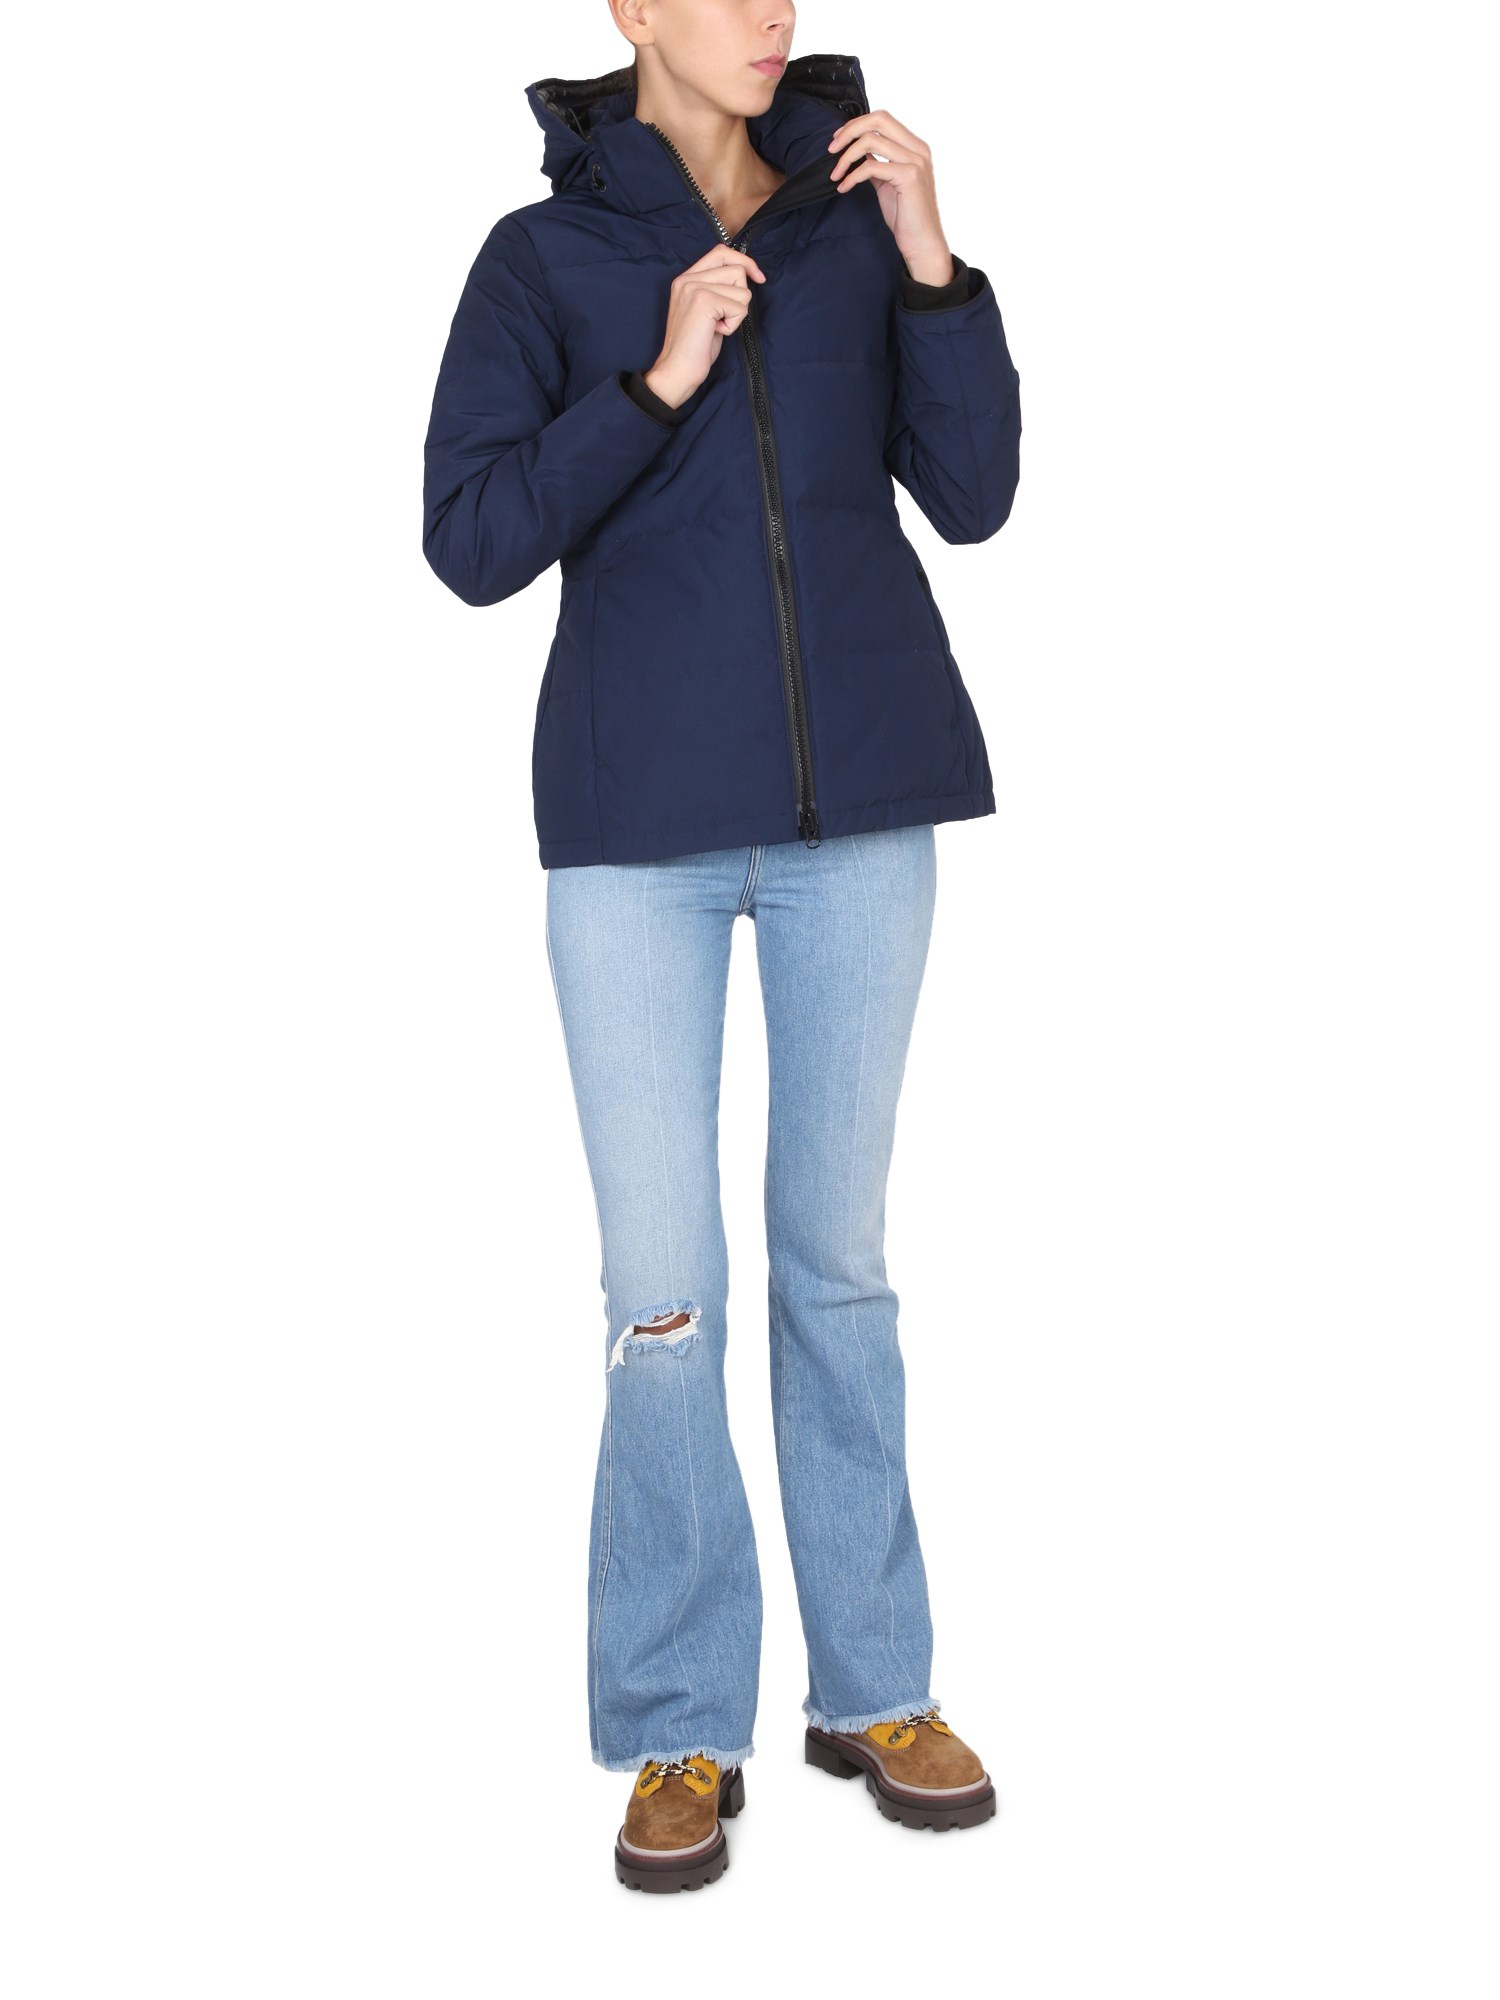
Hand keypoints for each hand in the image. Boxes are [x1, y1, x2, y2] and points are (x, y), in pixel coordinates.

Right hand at [643, 244, 767, 407]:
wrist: (677, 370)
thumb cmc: (694, 347)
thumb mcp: (706, 310)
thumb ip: (717, 289)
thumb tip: (746, 276)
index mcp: (686, 278)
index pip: (721, 252)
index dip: (745, 262)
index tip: (759, 278)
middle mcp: (687, 278)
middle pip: (737, 270)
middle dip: (740, 297)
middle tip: (722, 317)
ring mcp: (694, 287)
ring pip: (742, 289)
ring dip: (737, 313)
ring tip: (716, 325)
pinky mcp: (704, 301)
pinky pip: (740, 307)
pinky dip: (734, 324)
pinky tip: (716, 332)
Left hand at [827, 110, 954, 287]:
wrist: (922, 242)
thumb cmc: (906, 217)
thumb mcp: (888, 183)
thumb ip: (877, 164)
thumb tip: (858, 152)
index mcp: (915, 147)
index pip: (882, 118)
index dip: (857, 124)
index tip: (838, 140)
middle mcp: (918, 149)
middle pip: (878, 119)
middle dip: (849, 131)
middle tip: (831, 149)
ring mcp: (915, 161)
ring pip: (871, 140)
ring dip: (846, 156)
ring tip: (835, 174)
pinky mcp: (908, 177)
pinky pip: (871, 166)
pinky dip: (852, 176)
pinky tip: (843, 187)